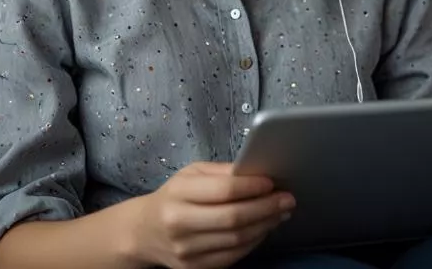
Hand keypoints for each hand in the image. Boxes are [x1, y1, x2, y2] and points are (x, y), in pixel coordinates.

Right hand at [130, 161, 294, 268]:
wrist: (144, 232)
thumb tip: (257, 172)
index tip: (272, 182)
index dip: (252, 186)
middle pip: (234, 218)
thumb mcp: (191, 174)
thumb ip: (222, 172)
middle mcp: (180, 224)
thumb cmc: (174, 196)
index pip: (224, 190)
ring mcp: (187, 251)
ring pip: (237, 240)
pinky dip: (254, 242)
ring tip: (281, 212)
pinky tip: (264, 228)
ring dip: (265, 225)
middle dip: (266, 208)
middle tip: (287, 199)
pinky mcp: (195, 268)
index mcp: (179, 193)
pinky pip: (233, 256)